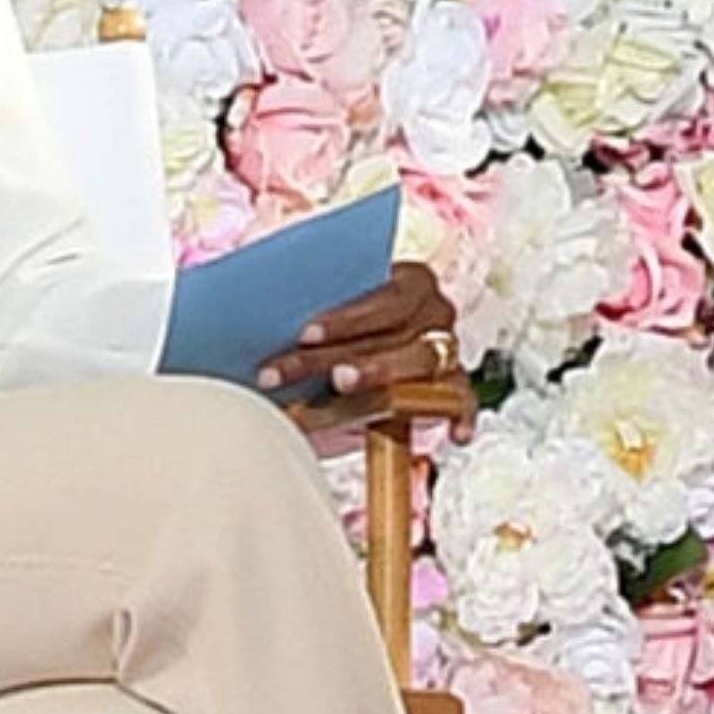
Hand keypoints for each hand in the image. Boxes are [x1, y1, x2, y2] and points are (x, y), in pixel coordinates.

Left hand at [262, 259, 461, 436]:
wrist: (351, 360)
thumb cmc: (334, 332)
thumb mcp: (316, 311)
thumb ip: (298, 305)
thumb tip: (250, 306)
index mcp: (410, 281)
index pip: (385, 296)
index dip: (345, 316)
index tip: (304, 333)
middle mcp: (434, 313)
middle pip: (395, 334)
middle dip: (339, 356)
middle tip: (292, 373)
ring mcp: (446, 351)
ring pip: (421, 364)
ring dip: (378, 377)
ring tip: (340, 388)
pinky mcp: (453, 388)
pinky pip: (462, 401)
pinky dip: (459, 415)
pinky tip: (449, 432)